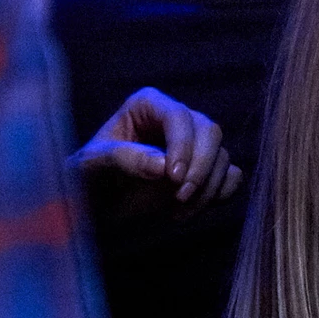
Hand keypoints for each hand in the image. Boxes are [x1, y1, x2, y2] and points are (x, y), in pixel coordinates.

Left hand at [69, 87, 241, 220]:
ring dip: (207, 188)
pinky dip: (221, 193)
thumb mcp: (93, 166)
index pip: (179, 116)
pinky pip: (232, 175)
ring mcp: (194, 144)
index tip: (173, 178)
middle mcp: (177, 119)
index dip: (182, 145)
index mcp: (148, 106)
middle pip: (210, 132)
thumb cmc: (86, 178)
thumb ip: (126, 159)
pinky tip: (191, 210)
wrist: (93, 205)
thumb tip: (164, 166)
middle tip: (181, 196)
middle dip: (201, 167)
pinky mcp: (206, 169)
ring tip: (178, 212)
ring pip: (222, 156)